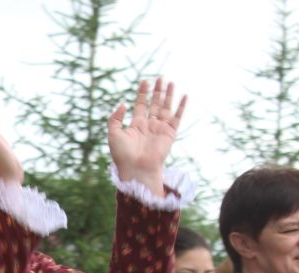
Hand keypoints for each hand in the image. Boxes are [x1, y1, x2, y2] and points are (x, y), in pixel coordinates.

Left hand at [107, 78, 186, 196]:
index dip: (143, 93)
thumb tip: (123, 104)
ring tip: (170, 82)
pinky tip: (184, 96)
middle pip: (154, 104)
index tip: (145, 81)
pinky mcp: (170, 133)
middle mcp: (149, 125)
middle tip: (159, 78)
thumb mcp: (114, 134)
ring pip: (165, 108)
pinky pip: (177, 117)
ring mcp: (160, 129)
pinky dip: (181, 107)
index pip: (141, 105)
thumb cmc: (123, 155)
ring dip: (168, 95)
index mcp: (136, 125)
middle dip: (157, 91)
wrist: (136, 168)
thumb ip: (115, 118)